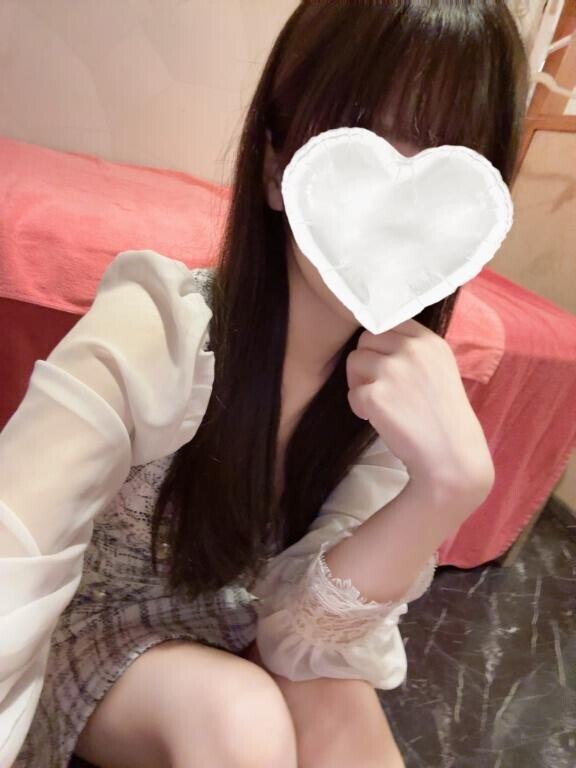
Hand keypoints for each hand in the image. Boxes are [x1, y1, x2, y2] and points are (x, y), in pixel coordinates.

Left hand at [346, 319, 494, 498]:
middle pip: (366, 338)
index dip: (380, 345)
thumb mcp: (438, 369)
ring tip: (379, 403)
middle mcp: (412, 350)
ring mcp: (393, 371)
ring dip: (360, 383)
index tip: (384, 363)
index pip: (389, 322)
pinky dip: (360, 408)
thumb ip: (413, 351)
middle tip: (377, 385)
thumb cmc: (443, 417)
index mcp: (430, 341)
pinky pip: (352, 393)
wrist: (451, 456)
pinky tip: (379, 419)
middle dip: (366, 361)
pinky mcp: (376, 395)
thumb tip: (377, 339)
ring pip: (354, 361)